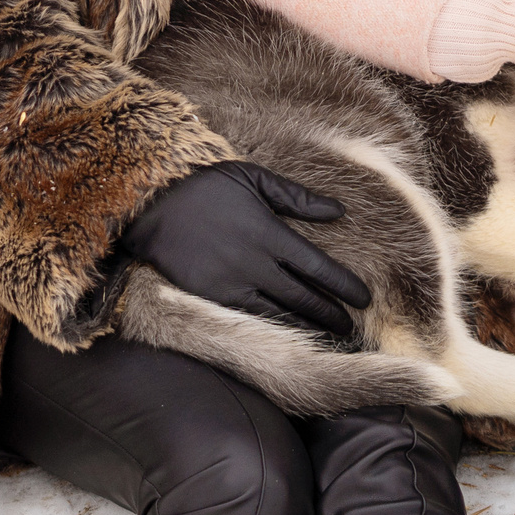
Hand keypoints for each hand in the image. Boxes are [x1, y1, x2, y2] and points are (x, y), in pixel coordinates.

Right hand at [116, 161, 372, 337]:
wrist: (150, 203)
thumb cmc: (204, 184)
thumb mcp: (253, 178)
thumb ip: (297, 197)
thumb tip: (338, 211)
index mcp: (270, 233)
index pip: (319, 267)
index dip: (345, 286)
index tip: (364, 298)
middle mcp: (256, 263)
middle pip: (304, 296)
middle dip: (332, 314)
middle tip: (352, 326)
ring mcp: (232, 284)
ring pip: (280, 312)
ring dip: (308, 325)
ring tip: (329, 335)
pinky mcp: (211, 296)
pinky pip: (249, 317)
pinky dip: (273, 327)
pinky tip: (288, 333)